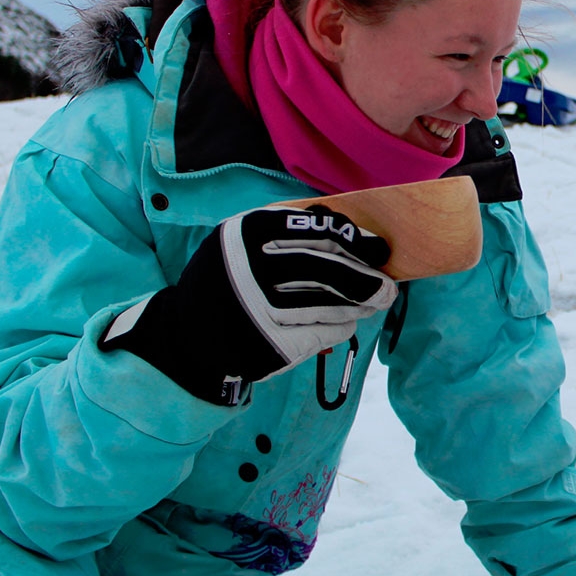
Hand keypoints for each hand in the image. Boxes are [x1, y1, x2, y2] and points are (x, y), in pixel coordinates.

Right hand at [100, 205, 395, 403]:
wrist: (188, 336)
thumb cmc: (233, 282)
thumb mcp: (248, 244)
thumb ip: (296, 234)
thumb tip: (361, 240)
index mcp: (246, 233)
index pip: (317, 231)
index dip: (354, 241)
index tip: (377, 250)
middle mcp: (250, 268)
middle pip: (328, 270)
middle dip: (366, 279)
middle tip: (387, 288)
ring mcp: (258, 309)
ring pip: (330, 304)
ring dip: (359, 305)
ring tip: (372, 303)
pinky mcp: (268, 344)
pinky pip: (324, 333)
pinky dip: (340, 327)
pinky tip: (344, 322)